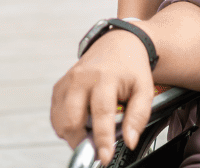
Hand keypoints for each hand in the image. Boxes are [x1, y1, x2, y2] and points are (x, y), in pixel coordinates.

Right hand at [50, 28, 155, 165]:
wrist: (118, 43)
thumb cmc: (131, 68)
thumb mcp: (144, 90)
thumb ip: (138, 116)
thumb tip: (129, 141)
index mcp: (106, 77)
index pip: (101, 113)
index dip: (102, 139)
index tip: (104, 157)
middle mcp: (82, 78)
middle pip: (72, 118)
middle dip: (80, 141)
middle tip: (94, 148)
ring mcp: (68, 80)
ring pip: (59, 119)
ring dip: (71, 134)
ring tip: (88, 134)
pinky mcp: (59, 85)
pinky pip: (55, 114)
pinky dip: (64, 125)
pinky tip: (79, 123)